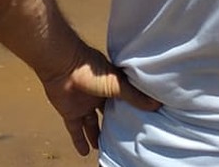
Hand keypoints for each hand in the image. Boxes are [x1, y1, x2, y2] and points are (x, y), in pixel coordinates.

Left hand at [40, 42, 160, 156]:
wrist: (62, 65)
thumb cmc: (90, 69)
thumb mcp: (116, 83)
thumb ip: (134, 95)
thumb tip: (157, 104)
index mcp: (110, 84)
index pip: (122, 100)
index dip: (129, 110)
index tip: (139, 121)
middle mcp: (96, 94)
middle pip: (106, 113)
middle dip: (112, 124)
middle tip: (122, 139)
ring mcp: (83, 104)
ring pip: (91, 123)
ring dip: (96, 135)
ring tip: (105, 148)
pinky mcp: (69, 112)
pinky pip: (75, 129)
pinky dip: (79, 140)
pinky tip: (85, 152)